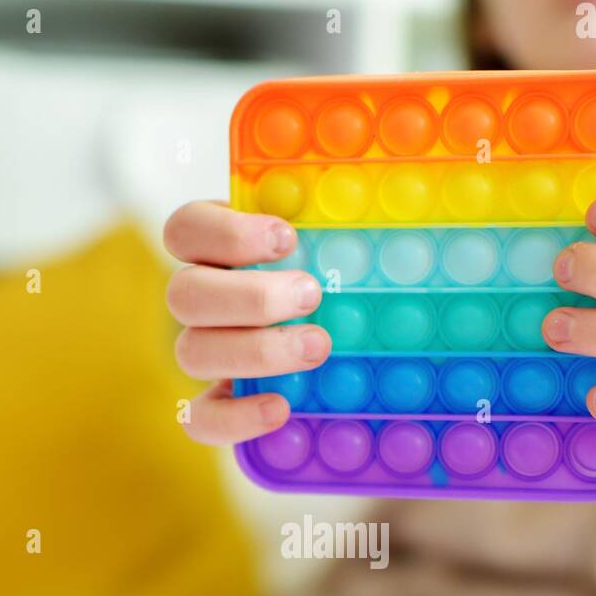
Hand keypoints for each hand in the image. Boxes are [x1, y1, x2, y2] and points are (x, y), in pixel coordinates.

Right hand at [164, 201, 329, 445]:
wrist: (342, 351)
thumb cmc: (338, 278)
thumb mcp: (339, 241)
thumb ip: (343, 221)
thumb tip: (411, 176)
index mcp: (216, 249)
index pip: (185, 229)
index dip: (227, 234)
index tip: (287, 237)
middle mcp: (201, 299)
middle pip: (184, 294)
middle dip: (251, 296)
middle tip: (312, 294)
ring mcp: (204, 352)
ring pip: (192, 351)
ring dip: (254, 351)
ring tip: (317, 345)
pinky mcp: (216, 405)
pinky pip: (201, 419)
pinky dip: (235, 417)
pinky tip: (281, 408)